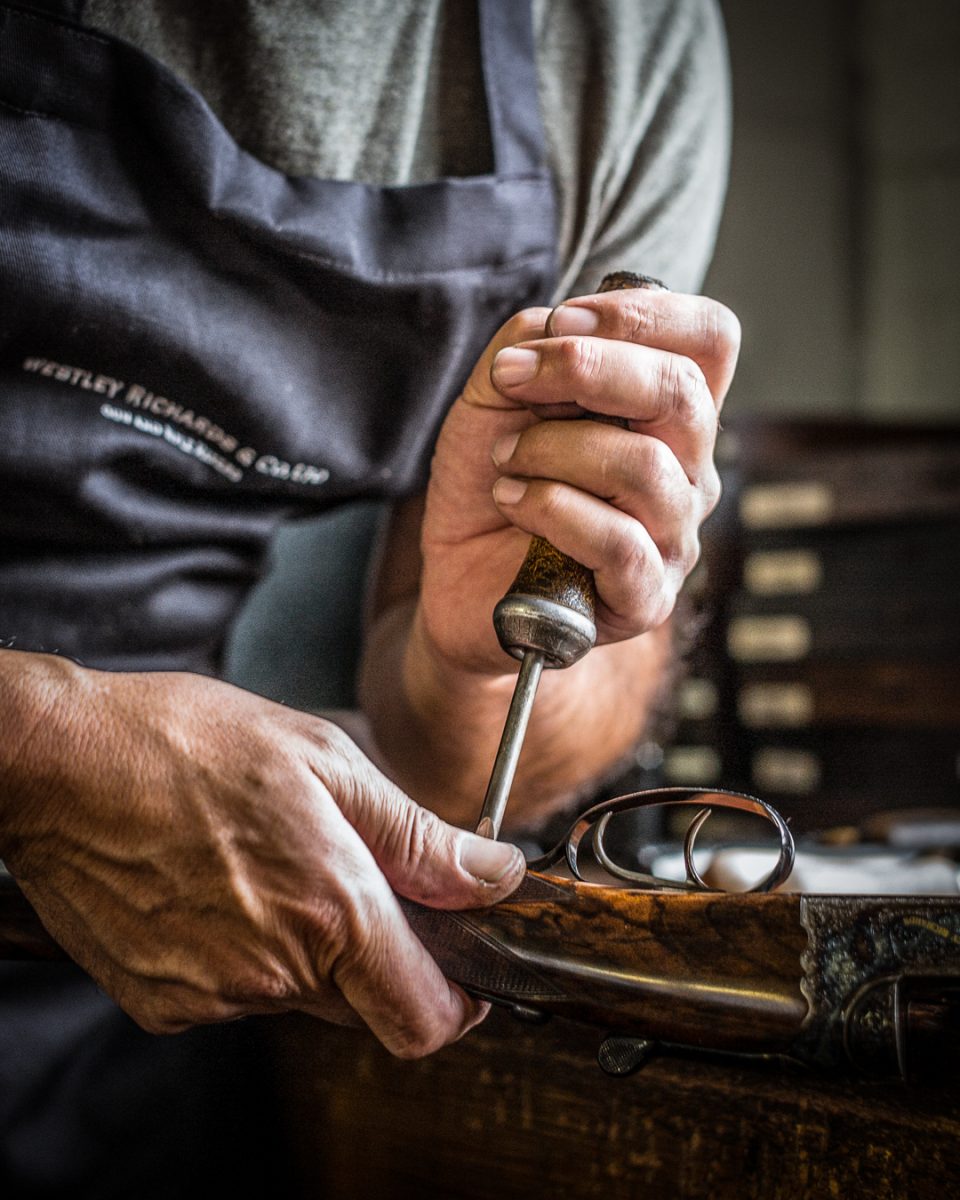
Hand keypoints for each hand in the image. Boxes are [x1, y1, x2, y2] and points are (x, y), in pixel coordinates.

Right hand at [0, 655, 523, 1055]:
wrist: (59, 763)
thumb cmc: (186, 742)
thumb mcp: (324, 760)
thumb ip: (417, 836)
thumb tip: (493, 878)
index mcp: (330, 909)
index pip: (424, 1018)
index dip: (458, 1001)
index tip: (462, 968)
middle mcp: (274, 971)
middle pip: (366, 1005)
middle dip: (379, 955)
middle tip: (350, 875)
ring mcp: (212, 995)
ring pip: (300, 997)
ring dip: (308, 947)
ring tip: (267, 861)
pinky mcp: (161, 1002)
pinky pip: (236, 995)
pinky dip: (247, 954)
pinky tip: (220, 886)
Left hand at [418, 285, 739, 673]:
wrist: (458, 576)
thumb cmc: (492, 482)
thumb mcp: (496, 396)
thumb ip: (528, 345)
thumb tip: (556, 325)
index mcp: (667, 415)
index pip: (710, 339)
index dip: (642, 314)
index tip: (562, 322)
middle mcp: (687, 471)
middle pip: (684, 392)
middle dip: (587, 367)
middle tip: (512, 377)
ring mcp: (673, 537)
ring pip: (645, 468)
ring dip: (552, 449)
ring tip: (505, 459)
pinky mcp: (645, 597)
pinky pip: (620, 542)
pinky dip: (550, 508)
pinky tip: (512, 501)